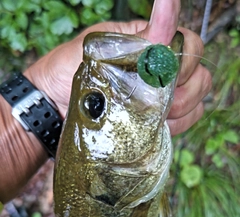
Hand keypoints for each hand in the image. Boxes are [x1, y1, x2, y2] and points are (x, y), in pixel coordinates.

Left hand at [25, 0, 211, 135]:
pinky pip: (186, 121)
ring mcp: (160, 99)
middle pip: (198, 75)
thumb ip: (137, 38)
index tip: (160, 73)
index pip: (188, 44)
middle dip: (183, 88)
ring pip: (195, 100)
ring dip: (180, 108)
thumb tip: (169, 7)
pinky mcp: (155, 123)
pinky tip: (156, 125)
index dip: (183, 60)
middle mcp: (158, 72)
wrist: (52, 107)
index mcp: (148, 46)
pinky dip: (178, 124)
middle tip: (154, 98)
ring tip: (152, 115)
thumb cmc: (67, 71)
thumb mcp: (99, 47)